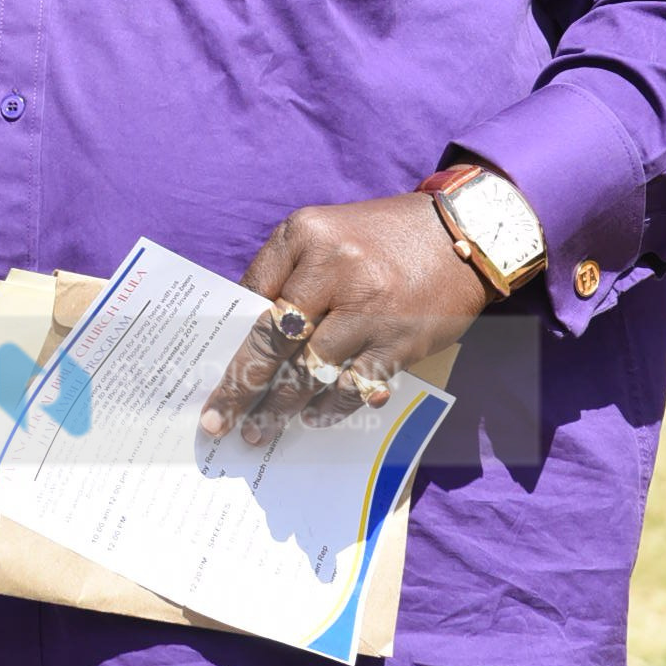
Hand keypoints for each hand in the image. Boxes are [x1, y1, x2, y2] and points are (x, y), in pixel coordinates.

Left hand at [198, 193, 492, 447]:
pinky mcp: (400, 339)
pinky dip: (330, 407)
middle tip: (218, 420)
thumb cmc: (376, 238)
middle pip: (273, 338)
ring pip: (310, 369)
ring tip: (260, 431)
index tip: (205, 378)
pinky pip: (354, 385)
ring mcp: (370, 306)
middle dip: (242, 385)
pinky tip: (312, 418)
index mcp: (305, 235)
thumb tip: (243, 334)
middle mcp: (334, 267)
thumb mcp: (322, 234)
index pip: (250, 295)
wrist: (459, 234)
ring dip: (281, 408)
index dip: (227, 342)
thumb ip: (285, 275)